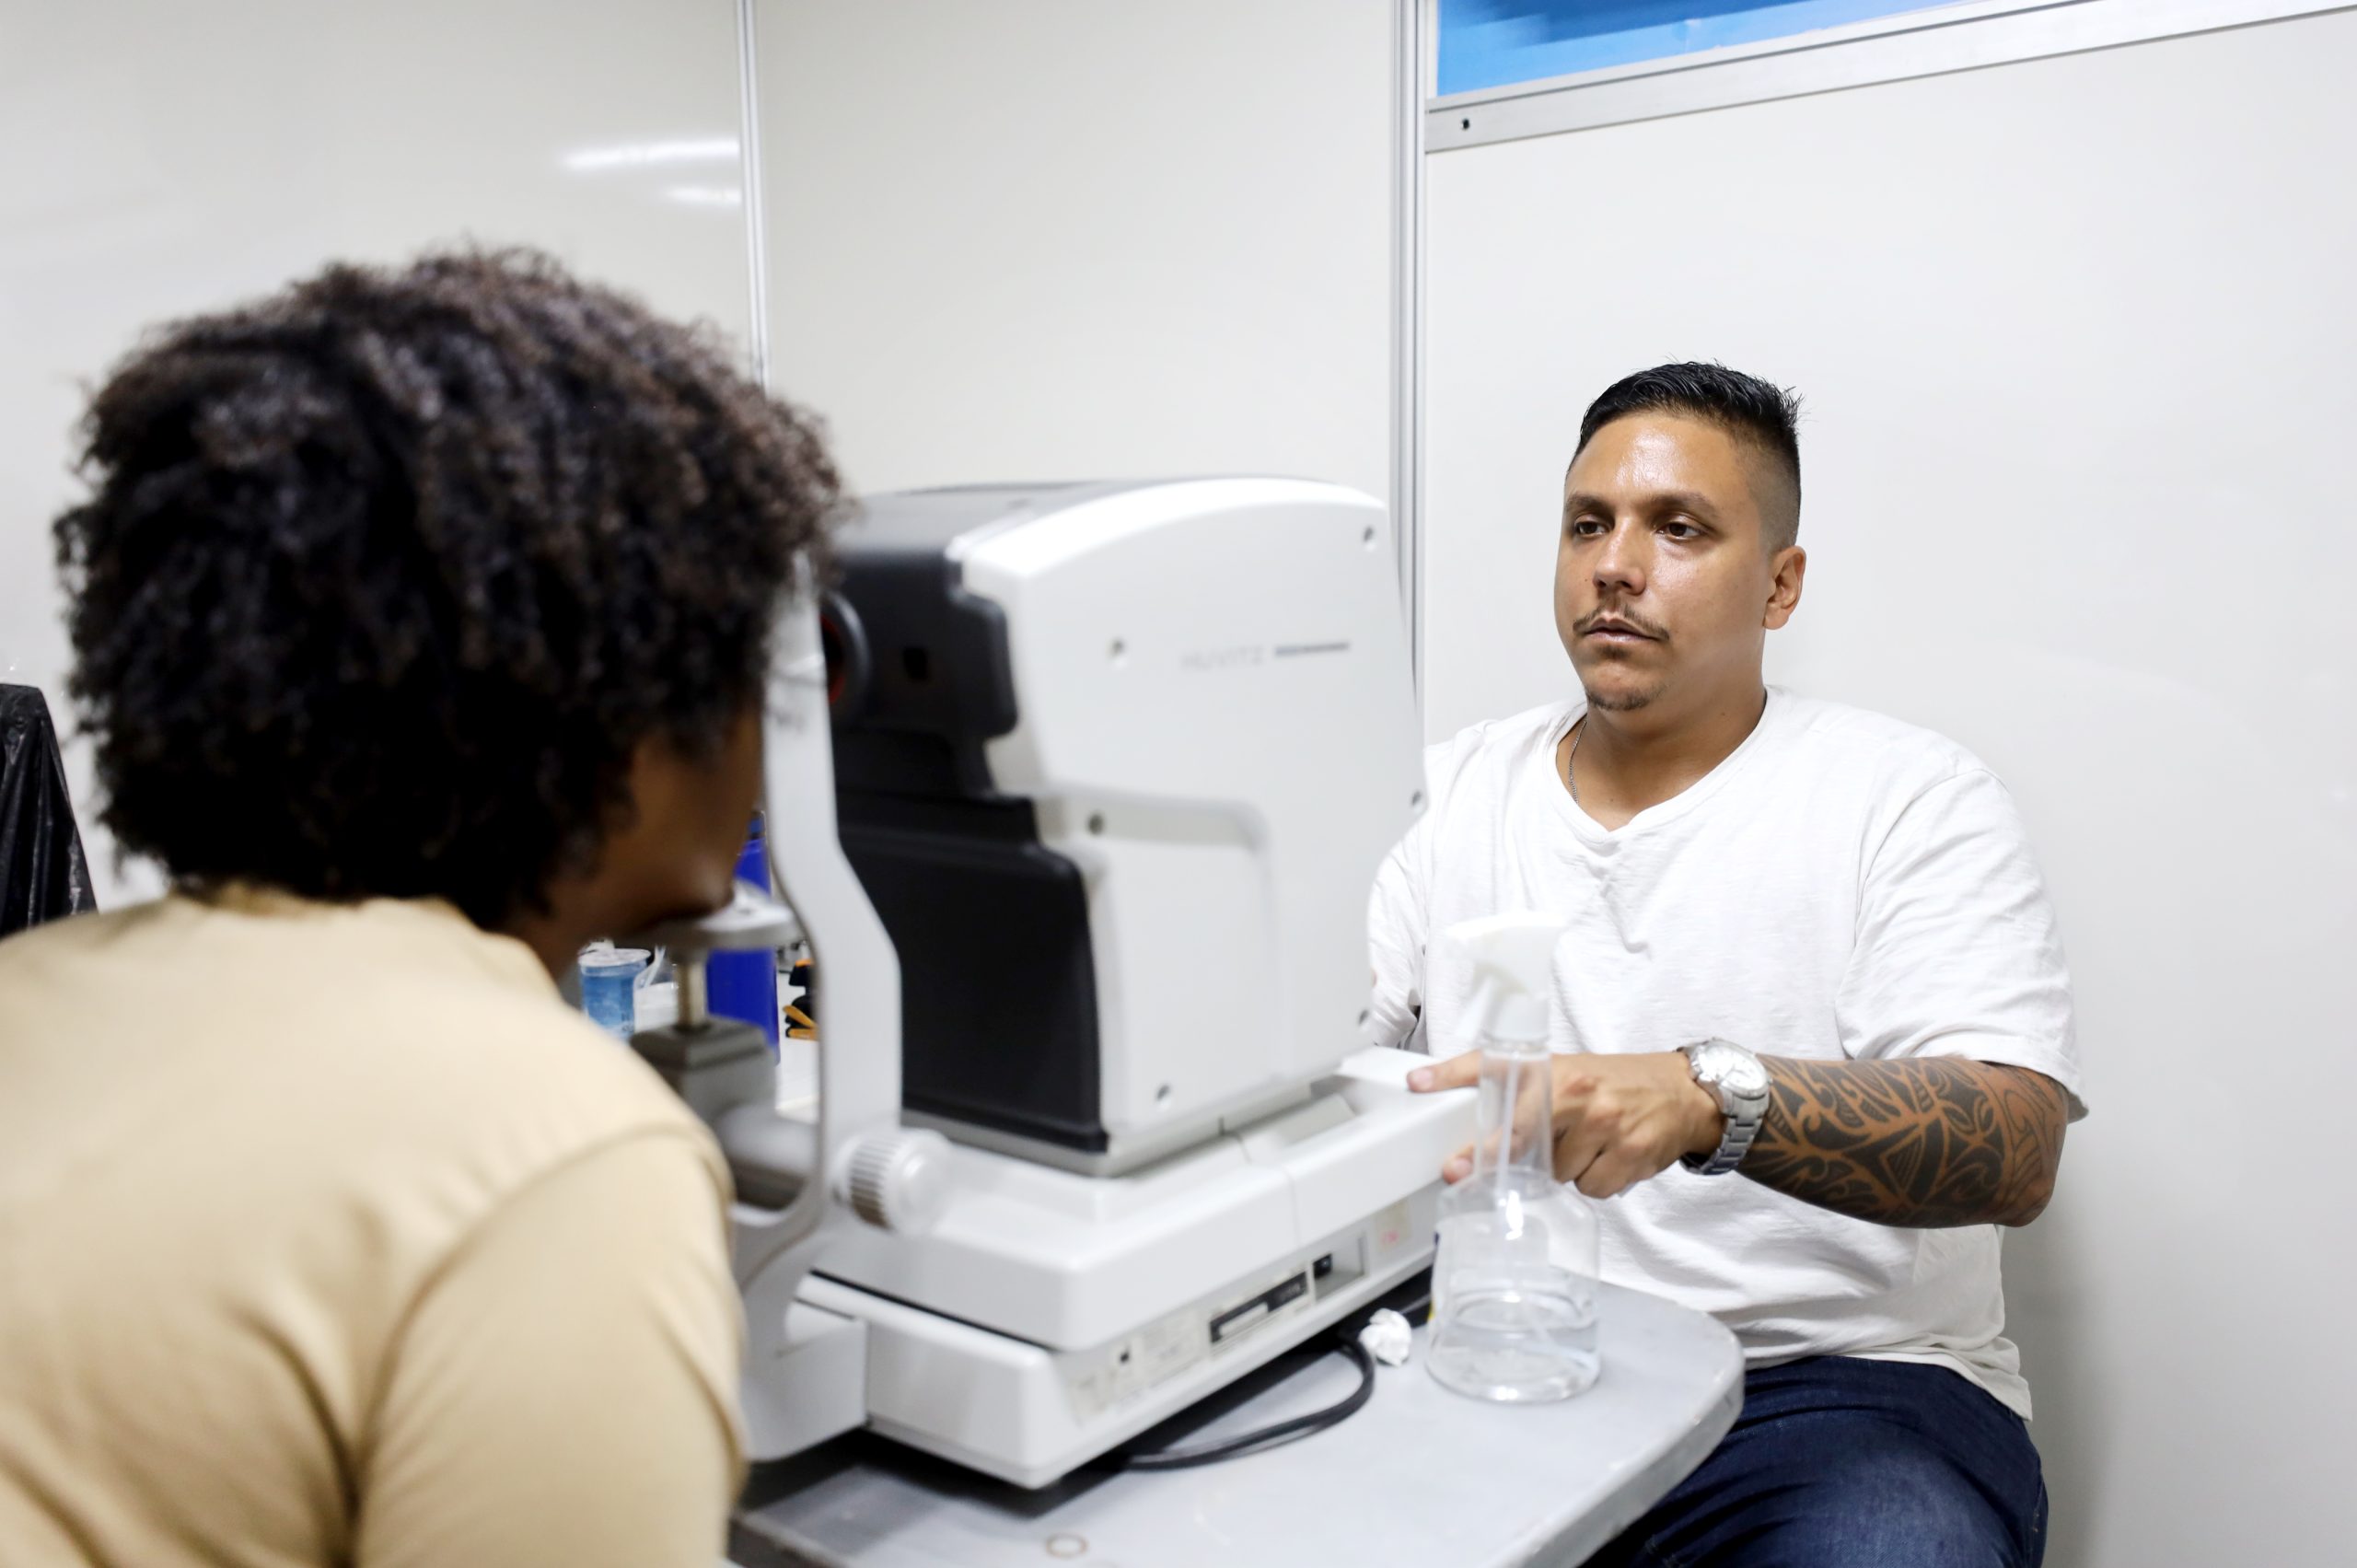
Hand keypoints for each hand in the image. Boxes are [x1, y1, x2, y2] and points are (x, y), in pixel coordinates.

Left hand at [1409, 1050, 1724, 1199]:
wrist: (1681, 1094)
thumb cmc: (1614, 1083)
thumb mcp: (1567, 1072)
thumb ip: (1526, 1091)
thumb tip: (1475, 1122)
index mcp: (1555, 1070)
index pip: (1496, 1067)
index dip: (1452, 1074)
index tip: (1418, 1083)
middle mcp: (1577, 1094)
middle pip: (1518, 1138)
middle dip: (1488, 1159)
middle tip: (1459, 1171)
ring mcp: (1605, 1125)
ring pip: (1556, 1173)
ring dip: (1561, 1170)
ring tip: (1583, 1145)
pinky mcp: (1629, 1155)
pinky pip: (1589, 1188)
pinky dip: (1593, 1182)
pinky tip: (1606, 1159)